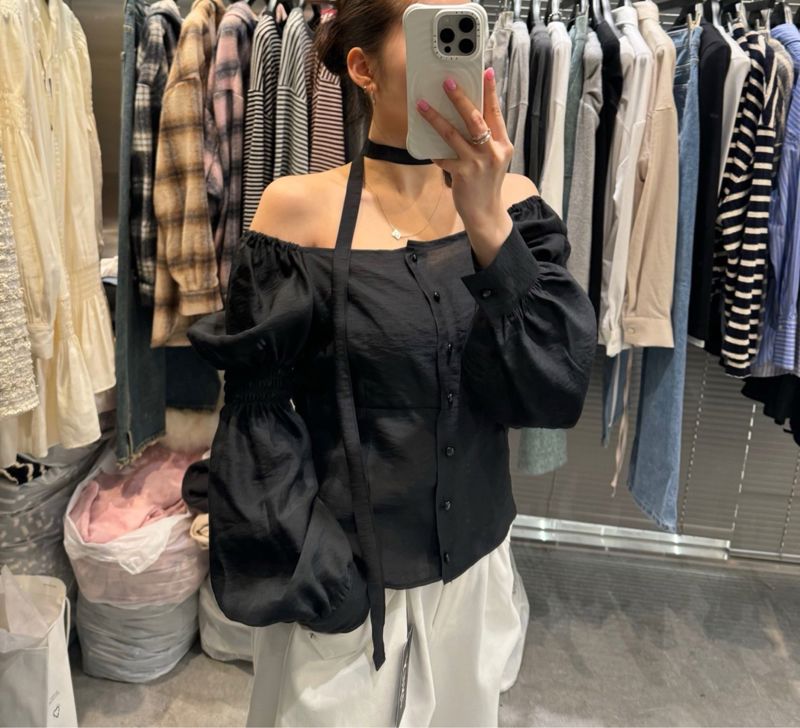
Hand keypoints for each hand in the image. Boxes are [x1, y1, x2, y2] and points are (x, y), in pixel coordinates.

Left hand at [415, 67, 513, 263]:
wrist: (486, 213)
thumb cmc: (486, 184)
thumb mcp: (493, 160)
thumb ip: (486, 140)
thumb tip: (469, 116)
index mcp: (502, 144)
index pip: (495, 112)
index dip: (491, 91)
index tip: (487, 71)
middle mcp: (492, 151)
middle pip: (475, 118)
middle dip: (460, 97)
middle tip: (447, 81)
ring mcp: (478, 163)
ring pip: (454, 134)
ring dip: (436, 118)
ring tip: (423, 105)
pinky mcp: (463, 174)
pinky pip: (443, 157)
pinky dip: (434, 151)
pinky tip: (425, 145)